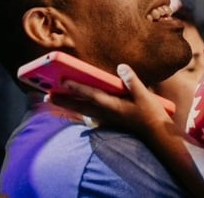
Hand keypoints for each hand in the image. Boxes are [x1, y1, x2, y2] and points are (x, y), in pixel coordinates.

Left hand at [50, 64, 172, 136]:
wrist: (157, 136)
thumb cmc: (151, 115)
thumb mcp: (144, 95)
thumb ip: (132, 81)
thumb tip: (121, 67)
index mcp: (113, 106)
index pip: (91, 95)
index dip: (76, 88)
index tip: (62, 81)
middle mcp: (107, 113)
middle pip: (80, 106)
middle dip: (63, 101)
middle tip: (46, 95)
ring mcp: (107, 118)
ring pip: (82, 110)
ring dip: (68, 105)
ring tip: (53, 100)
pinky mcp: (109, 120)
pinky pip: (89, 114)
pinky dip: (78, 109)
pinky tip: (73, 107)